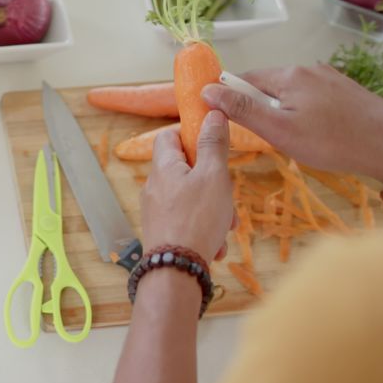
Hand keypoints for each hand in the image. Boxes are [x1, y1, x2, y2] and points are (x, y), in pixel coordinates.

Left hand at [141, 111, 233, 261]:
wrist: (175, 269)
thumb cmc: (196, 219)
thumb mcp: (213, 176)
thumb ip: (213, 144)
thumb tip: (212, 113)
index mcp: (164, 167)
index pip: (168, 136)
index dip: (190, 134)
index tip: (213, 144)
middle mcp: (154, 186)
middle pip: (187, 171)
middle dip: (214, 183)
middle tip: (228, 198)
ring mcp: (156, 210)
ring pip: (192, 199)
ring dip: (215, 211)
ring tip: (225, 228)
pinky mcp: (162, 231)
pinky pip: (188, 222)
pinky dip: (204, 229)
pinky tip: (214, 246)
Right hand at [202, 63, 382, 182]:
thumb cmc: (331, 141)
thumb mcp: (278, 130)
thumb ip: (242, 109)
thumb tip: (207, 90)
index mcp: (287, 75)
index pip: (243, 79)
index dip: (230, 99)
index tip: (228, 122)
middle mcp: (307, 69)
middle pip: (267, 85)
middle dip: (260, 108)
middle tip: (268, 137)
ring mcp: (328, 77)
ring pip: (290, 93)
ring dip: (282, 111)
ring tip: (294, 138)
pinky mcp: (344, 89)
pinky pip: (311, 97)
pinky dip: (304, 112)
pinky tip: (316, 132)